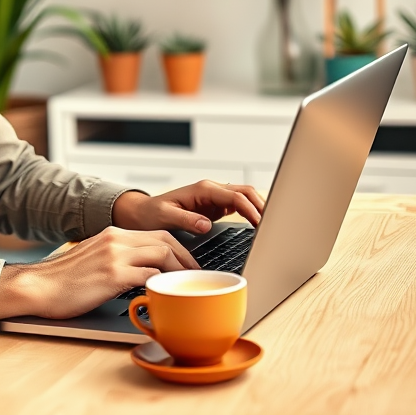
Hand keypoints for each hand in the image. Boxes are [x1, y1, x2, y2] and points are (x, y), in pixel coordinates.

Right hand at [0, 226, 198, 319]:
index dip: (178, 249)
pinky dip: (162, 285)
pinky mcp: (113, 275)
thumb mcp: (92, 258)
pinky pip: (149, 276)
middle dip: (186, 257)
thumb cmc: (62, 280)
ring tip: (186, 286)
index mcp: (112, 234)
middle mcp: (116, 239)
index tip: (187, 264)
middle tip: (196, 275)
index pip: (156, 234)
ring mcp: (115, 255)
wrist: (38, 287)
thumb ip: (115, 258)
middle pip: (165, 240)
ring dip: (179, 271)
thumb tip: (138, 271)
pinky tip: (165, 295)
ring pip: (162, 254)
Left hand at [111, 180, 264, 233]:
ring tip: (270, 226)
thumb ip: (186, 219)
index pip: (235, 196)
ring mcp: (214, 198)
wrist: (143, 213)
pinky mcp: (215, 207)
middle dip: (262, 205)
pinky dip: (251, 213)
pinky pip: (239, 206)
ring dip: (259, 207)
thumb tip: (206, 224)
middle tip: (273, 225)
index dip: (251, 209)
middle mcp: (211, 190)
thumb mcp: (165, 216)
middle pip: (246, 192)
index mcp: (202, 190)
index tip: (261, 224)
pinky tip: (258, 226)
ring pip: (245, 197)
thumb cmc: (151, 214)